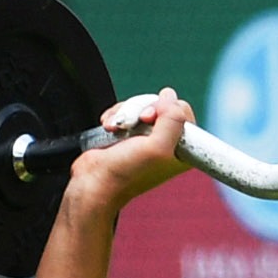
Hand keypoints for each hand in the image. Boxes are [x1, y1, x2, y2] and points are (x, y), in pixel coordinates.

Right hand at [70, 89, 194, 212]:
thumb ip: (172, 119)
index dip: (165, 110)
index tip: (151, 123)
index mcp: (183, 149)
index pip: (183, 110)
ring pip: (142, 104)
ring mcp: (148, 137)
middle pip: (162, 103)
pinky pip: (127, 109)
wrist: (95, 181)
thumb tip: (169, 96)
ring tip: (118, 129)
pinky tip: (112, 129)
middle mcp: (168, 142)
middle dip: (143, 110)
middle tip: (136, 125)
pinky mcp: (130, 133)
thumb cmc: (125, 173)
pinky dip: (116, 115)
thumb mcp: (158, 148)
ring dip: (127, 113)